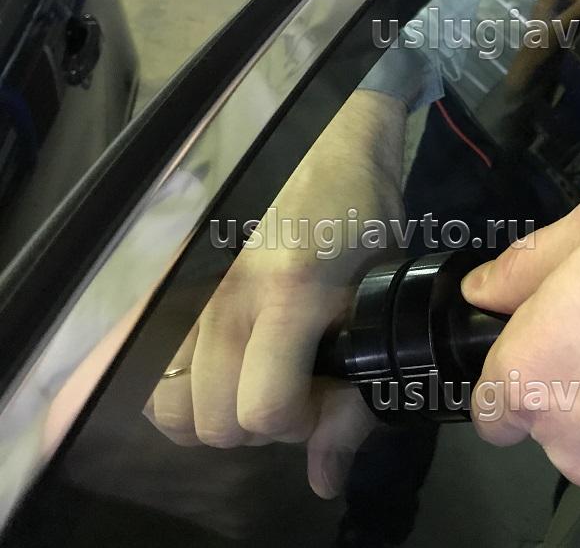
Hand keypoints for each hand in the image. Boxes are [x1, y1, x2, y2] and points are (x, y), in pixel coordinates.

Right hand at [145, 90, 407, 499]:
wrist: (332, 156)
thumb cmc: (366, 225)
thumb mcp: (379, 309)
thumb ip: (354, 399)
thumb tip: (323, 480)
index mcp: (289, 296)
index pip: (262, 411)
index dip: (301, 424)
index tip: (328, 398)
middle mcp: (227, 299)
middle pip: (212, 422)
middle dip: (261, 427)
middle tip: (298, 390)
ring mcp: (194, 293)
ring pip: (169, 406)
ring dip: (216, 413)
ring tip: (257, 380)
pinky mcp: (176, 287)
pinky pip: (144, 366)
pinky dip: (173, 389)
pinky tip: (212, 375)